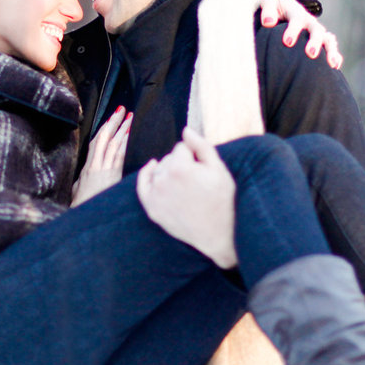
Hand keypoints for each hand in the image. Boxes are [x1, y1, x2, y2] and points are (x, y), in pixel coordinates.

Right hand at [72, 106, 131, 205]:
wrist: (82, 216)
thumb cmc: (81, 205)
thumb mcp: (80, 188)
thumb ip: (85, 178)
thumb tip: (87, 174)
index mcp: (88, 167)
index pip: (96, 142)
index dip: (104, 128)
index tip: (111, 118)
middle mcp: (94, 165)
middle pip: (104, 138)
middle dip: (113, 122)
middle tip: (122, 110)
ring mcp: (102, 169)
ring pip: (111, 144)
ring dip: (121, 129)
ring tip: (128, 117)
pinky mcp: (110, 176)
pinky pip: (117, 156)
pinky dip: (123, 143)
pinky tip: (128, 134)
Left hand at [136, 128, 236, 268]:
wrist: (218, 234)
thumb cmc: (222, 200)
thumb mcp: (218, 169)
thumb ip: (201, 145)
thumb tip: (185, 129)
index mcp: (180, 168)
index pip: (182, 147)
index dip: (194, 155)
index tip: (203, 168)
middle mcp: (163, 180)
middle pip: (169, 158)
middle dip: (181, 163)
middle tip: (196, 180)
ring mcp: (155, 195)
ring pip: (159, 169)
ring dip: (169, 171)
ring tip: (185, 184)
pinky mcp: (152, 208)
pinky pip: (142, 184)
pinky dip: (146, 174)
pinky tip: (152, 166)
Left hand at [259, 0, 343, 68]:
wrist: (281, 10)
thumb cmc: (273, 9)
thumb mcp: (268, 4)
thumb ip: (268, 10)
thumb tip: (268, 22)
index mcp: (296, 12)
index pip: (297, 20)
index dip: (293, 30)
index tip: (288, 42)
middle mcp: (309, 22)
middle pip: (316, 30)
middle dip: (315, 42)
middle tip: (310, 54)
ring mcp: (316, 32)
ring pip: (327, 39)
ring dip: (330, 51)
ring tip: (331, 63)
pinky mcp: (320, 41)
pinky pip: (330, 48)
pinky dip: (335, 55)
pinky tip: (335, 66)